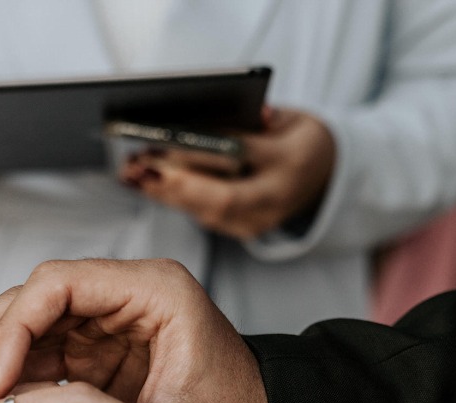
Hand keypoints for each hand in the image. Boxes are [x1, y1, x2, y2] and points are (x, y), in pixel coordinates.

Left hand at [121, 108, 335, 238]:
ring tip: (131, 173)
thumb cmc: (299, 138)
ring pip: (204, 212)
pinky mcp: (239, 230)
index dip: (200, 153)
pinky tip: (143, 185)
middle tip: (137, 164)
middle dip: (173, 182)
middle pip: (218, 198)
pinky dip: (170, 199)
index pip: (241, 157)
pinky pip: (201, 216)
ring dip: (163, 193)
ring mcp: (257, 222)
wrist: (323, 175)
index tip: (162, 143)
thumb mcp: (286, 118)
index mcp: (292, 163)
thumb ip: (251, 120)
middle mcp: (275, 201)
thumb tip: (204, 119)